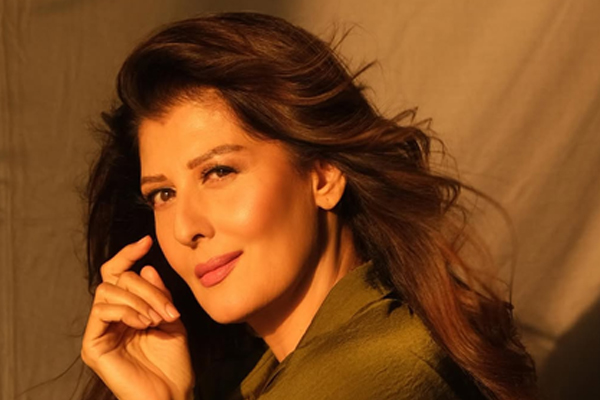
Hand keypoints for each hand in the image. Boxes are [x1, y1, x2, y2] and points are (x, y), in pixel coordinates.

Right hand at [81, 236, 193, 399]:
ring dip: (139, 299)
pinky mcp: (93, 346)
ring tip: (157, 319)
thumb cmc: (173, 362)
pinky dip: (126, 311)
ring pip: (108, 291)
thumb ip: (159, 293)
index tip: (147, 240)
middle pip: (117, 279)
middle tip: (166, 309)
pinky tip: (143, 323)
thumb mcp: (171, 318)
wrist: (172, 394)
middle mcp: (110, 318)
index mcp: (127, 310)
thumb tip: (145, 266)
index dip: (128, 254)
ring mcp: (99, 331)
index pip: (119, 273)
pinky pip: (102, 311)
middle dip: (146, 288)